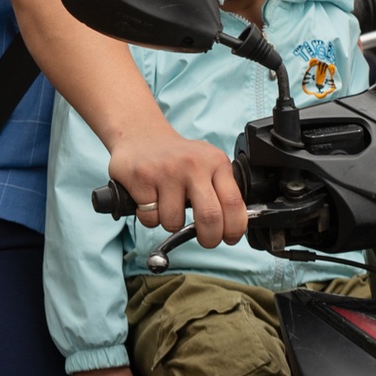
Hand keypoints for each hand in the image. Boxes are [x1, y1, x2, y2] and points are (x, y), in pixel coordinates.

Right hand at [108, 123, 246, 247]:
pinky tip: (150, 199)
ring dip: (171, 224)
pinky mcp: (142, 178)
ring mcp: (167, 170)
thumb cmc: (178, 158)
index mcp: (215, 161)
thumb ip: (221, 190)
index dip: (235, 228)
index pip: (234, 202)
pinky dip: (149, 216)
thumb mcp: (207, 164)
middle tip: (207, 240)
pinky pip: (150, 218)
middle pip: (210, 217)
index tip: (230, 237)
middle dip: (209, 238)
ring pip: (174, 223)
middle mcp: (193, 164)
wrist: (140, 135)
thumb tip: (235, 226)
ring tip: (169, 205)